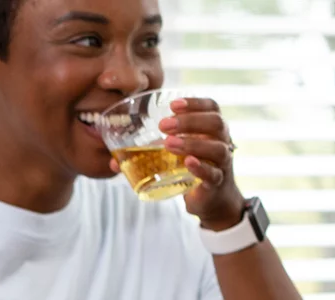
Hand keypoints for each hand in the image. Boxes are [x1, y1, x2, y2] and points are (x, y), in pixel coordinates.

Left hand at [111, 97, 244, 230]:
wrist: (210, 199)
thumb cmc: (190, 169)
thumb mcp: (172, 155)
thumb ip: (148, 153)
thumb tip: (113, 160)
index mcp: (212, 129)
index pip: (211, 107)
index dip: (195, 103)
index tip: (172, 105)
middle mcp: (222, 142)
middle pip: (216, 123)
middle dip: (190, 121)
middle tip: (163, 126)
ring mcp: (221, 163)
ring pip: (217, 148)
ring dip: (193, 142)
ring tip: (169, 144)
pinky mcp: (217, 183)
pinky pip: (214, 174)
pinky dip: (201, 167)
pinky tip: (188, 163)